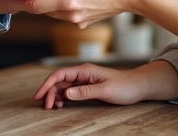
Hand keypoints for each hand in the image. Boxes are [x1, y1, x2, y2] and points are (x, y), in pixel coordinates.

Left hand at [26, 0, 139, 26]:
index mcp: (67, 2)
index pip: (37, 7)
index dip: (28, 0)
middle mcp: (71, 15)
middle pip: (45, 10)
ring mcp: (79, 20)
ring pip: (57, 13)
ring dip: (54, 1)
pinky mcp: (87, 20)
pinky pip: (69, 14)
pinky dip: (66, 4)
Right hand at [33, 61, 177, 108]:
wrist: (138, 86)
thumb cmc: (125, 86)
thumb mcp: (106, 90)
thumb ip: (85, 92)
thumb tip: (66, 94)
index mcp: (85, 70)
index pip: (60, 74)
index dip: (47, 84)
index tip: (39, 96)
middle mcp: (82, 74)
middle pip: (59, 81)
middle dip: (49, 93)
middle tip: (45, 107)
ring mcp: (84, 81)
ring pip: (63, 87)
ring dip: (54, 96)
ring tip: (52, 108)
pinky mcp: (87, 88)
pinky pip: (70, 92)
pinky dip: (62, 98)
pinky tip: (60, 105)